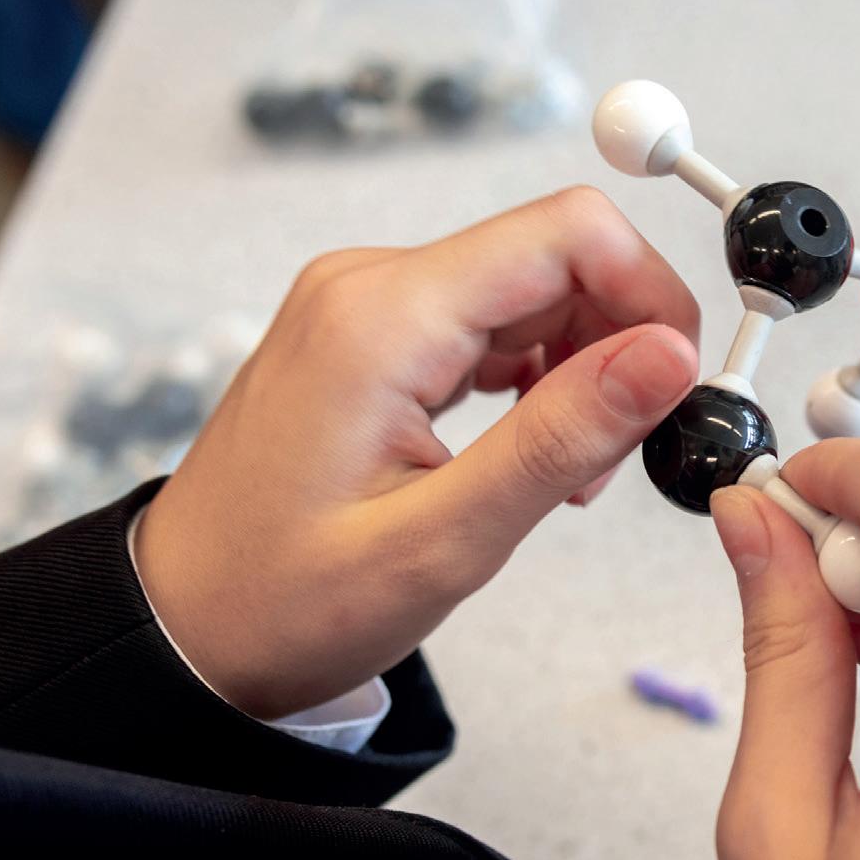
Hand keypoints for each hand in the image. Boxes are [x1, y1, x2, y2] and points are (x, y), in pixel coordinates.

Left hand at [137, 188, 699, 718]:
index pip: (568, 231)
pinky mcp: (370, 335)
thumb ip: (564, 437)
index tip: (678, 382)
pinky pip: (490, 321)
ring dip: (583, 368)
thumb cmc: (284, 602)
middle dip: (620, 343)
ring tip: (567, 475)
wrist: (181, 629)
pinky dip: (538, 377)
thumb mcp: (445, 540)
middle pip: (557, 254)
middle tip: (617, 457)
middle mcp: (369, 286)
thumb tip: (670, 356)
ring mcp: (365, 305)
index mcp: (382, 319)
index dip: (649, 293)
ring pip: (533, 289)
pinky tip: (531, 453)